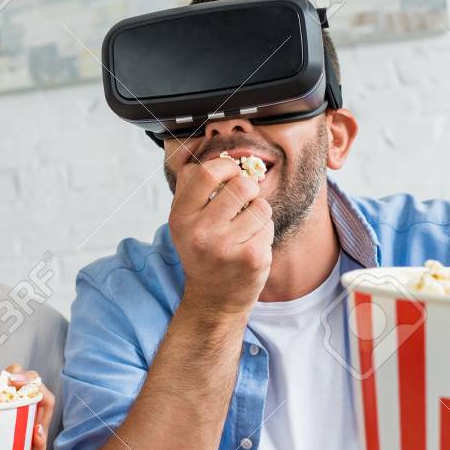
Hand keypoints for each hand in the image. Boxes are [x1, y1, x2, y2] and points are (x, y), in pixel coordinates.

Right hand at [168, 153, 273, 316]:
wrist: (213, 300)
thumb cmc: (203, 252)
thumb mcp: (186, 221)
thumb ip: (194, 188)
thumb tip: (214, 150)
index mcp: (180, 217)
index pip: (205, 172)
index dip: (225, 166)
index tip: (230, 174)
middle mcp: (199, 232)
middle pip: (239, 184)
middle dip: (248, 187)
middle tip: (243, 201)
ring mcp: (225, 247)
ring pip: (259, 204)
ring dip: (257, 211)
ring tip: (245, 229)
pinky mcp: (251, 258)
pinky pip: (268, 224)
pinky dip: (264, 231)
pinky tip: (251, 245)